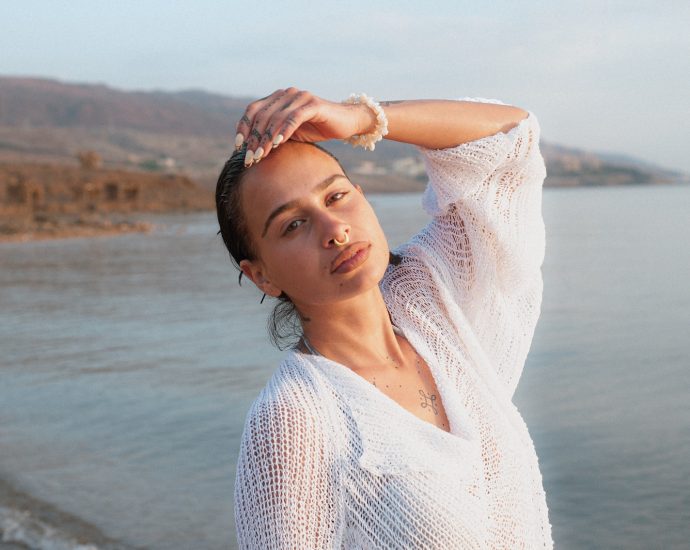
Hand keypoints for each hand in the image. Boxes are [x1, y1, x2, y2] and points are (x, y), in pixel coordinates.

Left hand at [234, 87, 374, 165]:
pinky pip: (294, 118)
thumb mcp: (291, 133)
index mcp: (277, 99)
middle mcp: (286, 94)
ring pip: (276, 118)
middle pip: (262, 116)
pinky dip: (284, 131)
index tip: (238, 147)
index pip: (253, 111)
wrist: (347, 123)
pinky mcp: (312, 104)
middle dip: (254, 139)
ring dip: (266, 139)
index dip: (243, 128)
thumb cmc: (318, 129)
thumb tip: (252, 152)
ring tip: (261, 156)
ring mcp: (299, 97)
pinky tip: (277, 144)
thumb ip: (274, 135)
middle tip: (250, 159)